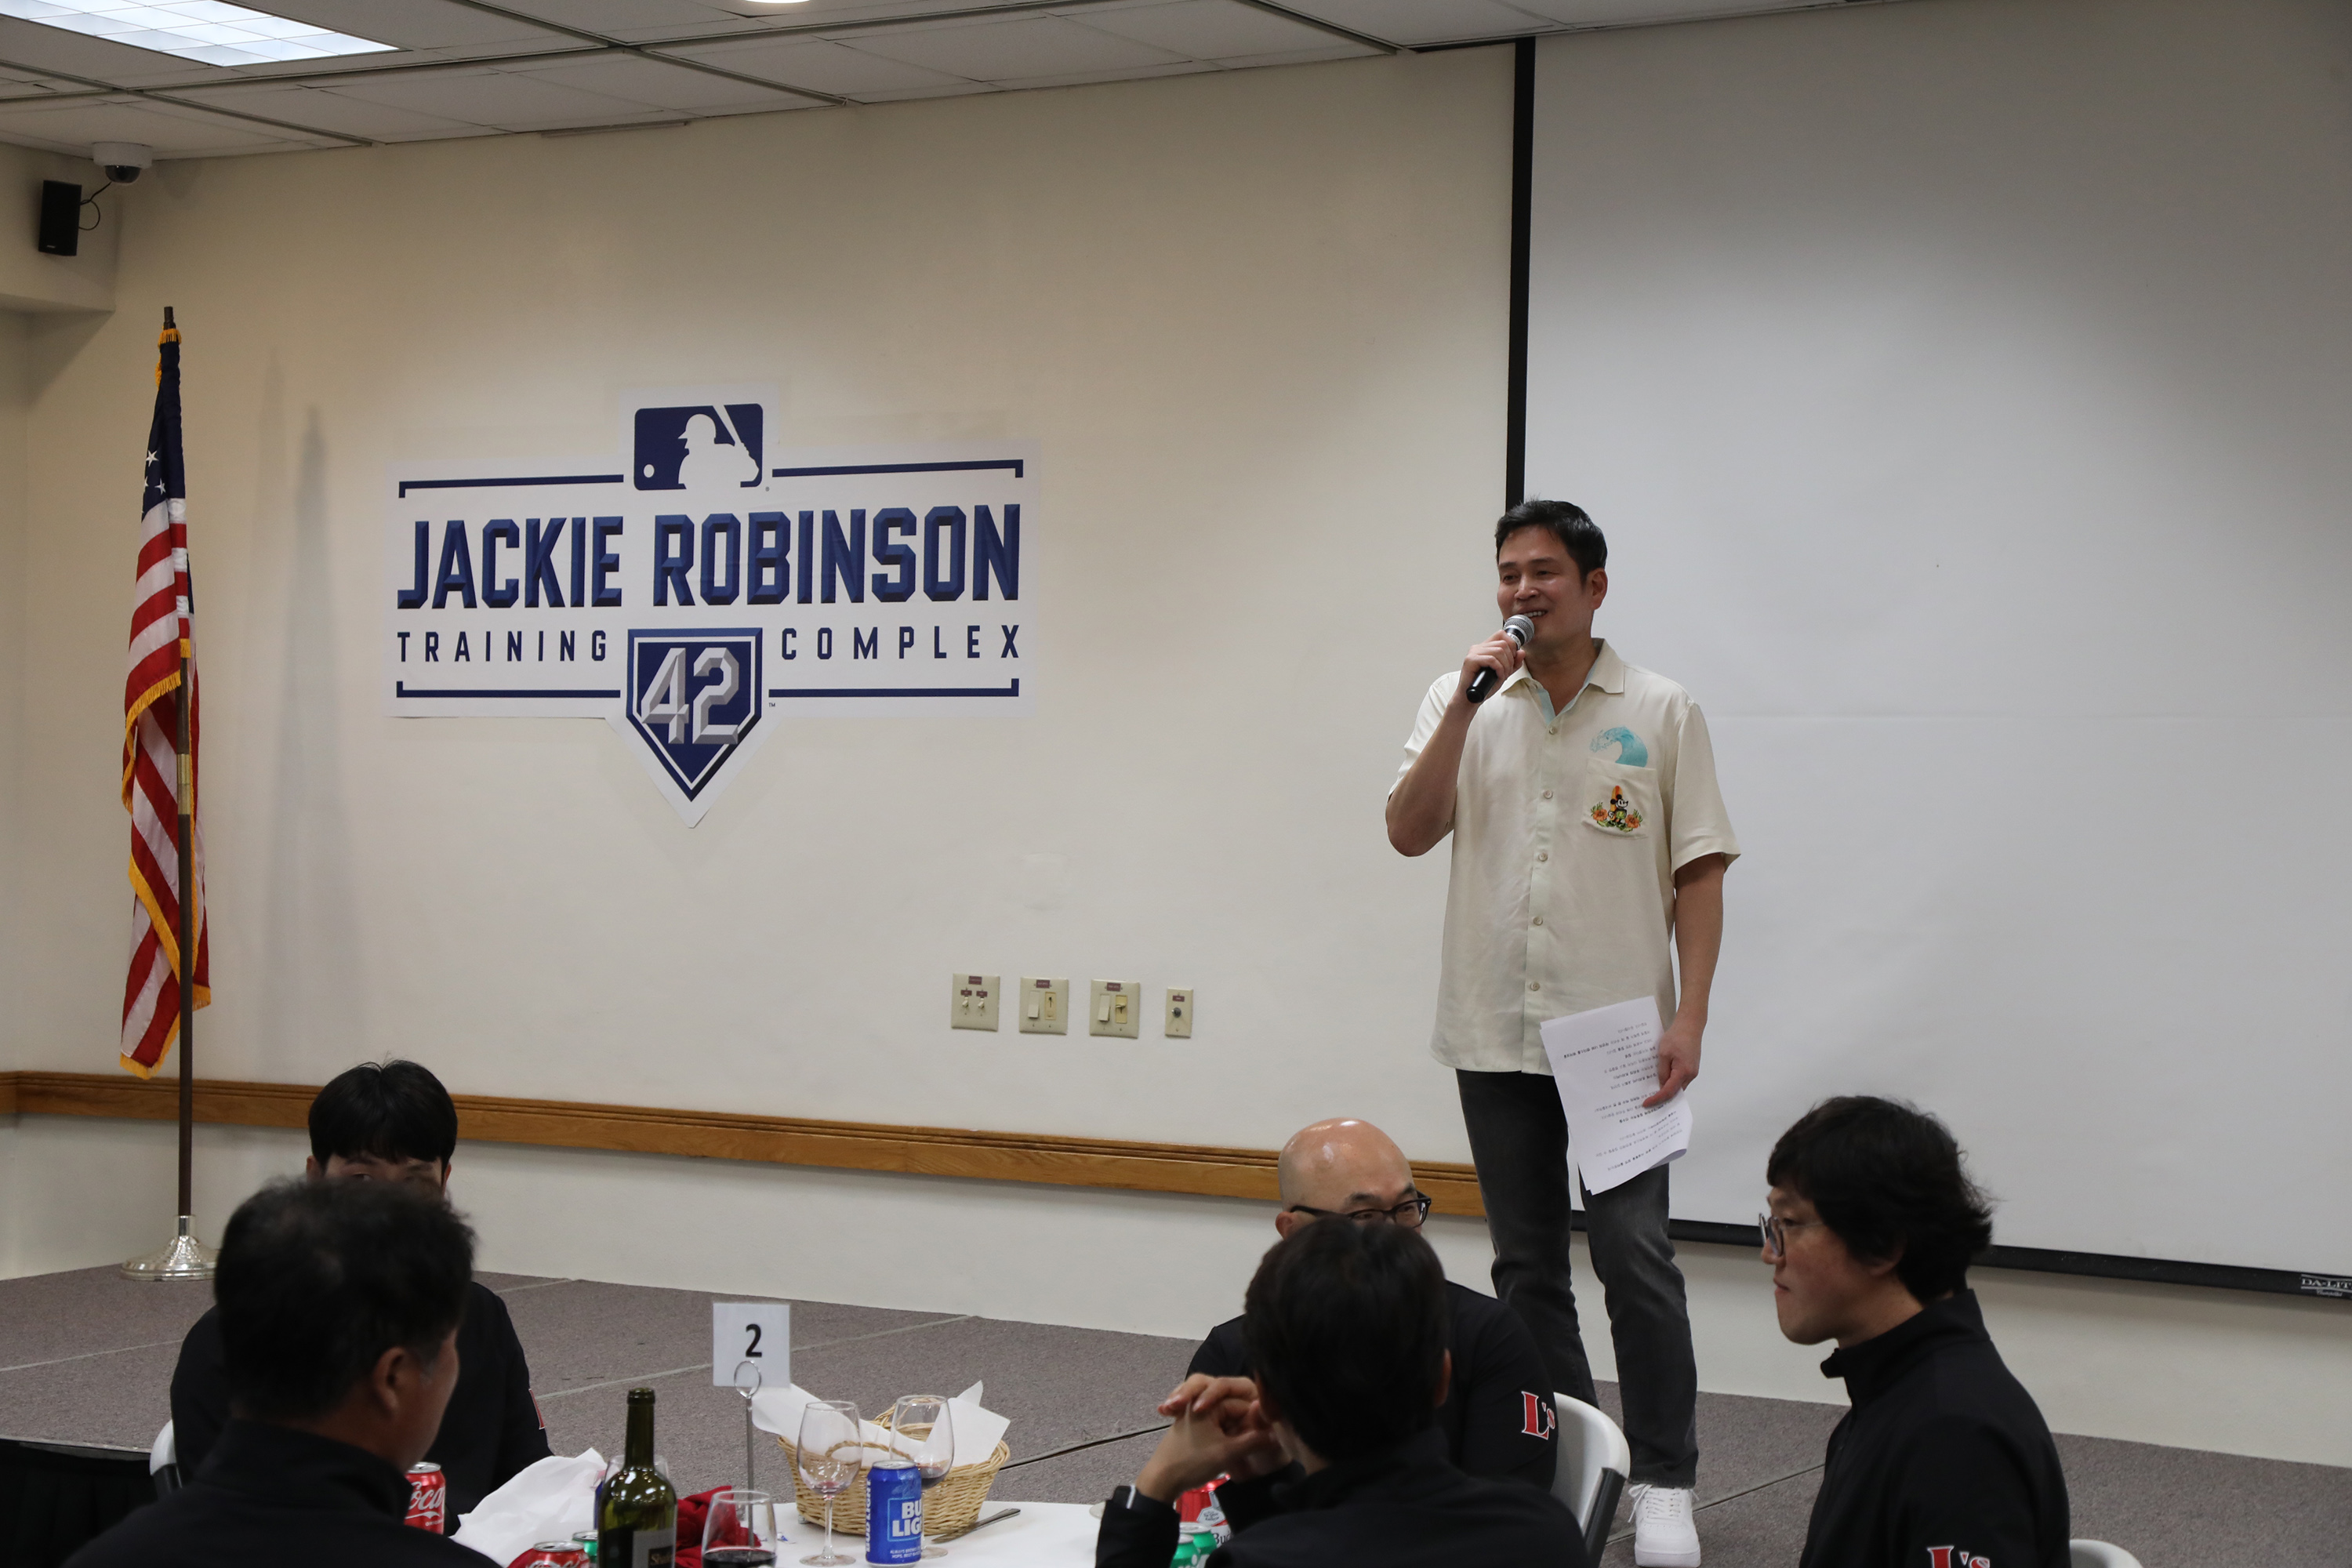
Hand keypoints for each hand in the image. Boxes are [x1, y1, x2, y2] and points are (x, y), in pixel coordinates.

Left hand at [1152, 1375, 1286, 1480]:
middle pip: (1231, 1407)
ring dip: (1233, 1431)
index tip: (1263, 1437)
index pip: (1241, 1405)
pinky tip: (1228, 1447)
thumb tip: (1277, 1435)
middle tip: (1252, 1441)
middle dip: (1243, 1424)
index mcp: (1206, 1401)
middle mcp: (1198, 1401)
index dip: (1254, 1421)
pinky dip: (1223, 1433)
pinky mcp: (1191, 1426)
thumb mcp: (1227, 1452)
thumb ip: (1253, 1440)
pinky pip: (1214, 1423)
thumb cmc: (1193, 1461)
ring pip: (1223, 1416)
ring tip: (1239, 1448)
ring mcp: (1193, 1413)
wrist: (1162, 1480)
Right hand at [1451, 631, 1524, 711]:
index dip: (1511, 644)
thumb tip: (1521, 652)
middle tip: (1507, 671)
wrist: (1471, 699)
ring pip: (1499, 651)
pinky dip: (1499, 669)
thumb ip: (1513, 663)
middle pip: (1503, 643)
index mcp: (1485, 647)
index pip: (1501, 634)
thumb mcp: (1504, 673)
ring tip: (1503, 675)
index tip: (1512, 658)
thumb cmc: (1484, 686)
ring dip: (1505, 665)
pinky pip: (1491, 659)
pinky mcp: (1470, 660)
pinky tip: (1498, 676)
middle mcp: (1478, 647)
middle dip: (1510, 659)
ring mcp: (1473, 653)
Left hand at [1645, 1013, 1701, 1106]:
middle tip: (1648, 1102)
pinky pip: (1680, 1079)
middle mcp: (1691, 1074)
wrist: (1690, 1025)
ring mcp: (1692, 1071)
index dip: (1657, 1099)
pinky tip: (1662, 1081)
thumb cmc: (1677, 1037)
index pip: (1669, 1091)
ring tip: (1652, 1093)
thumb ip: (1662, 1071)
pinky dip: (1671, 1082)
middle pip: (1675, 1092)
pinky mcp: (1691, 1067)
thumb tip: (1661, 1085)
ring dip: (1667, 1090)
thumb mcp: (1663, 1054)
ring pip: (1678, 1086)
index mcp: (1683, 1072)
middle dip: (1662, 1098)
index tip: (1646, 1103)